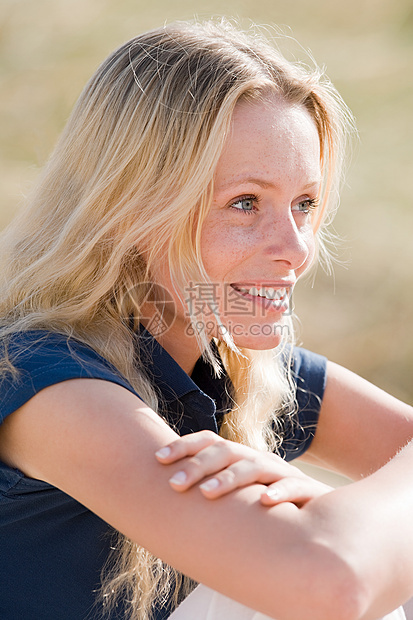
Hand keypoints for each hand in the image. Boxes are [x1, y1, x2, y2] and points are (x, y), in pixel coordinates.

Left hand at [155, 430, 332, 506]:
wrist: (322, 515)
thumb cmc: (268, 508)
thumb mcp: (239, 495)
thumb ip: (212, 489)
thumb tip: (167, 491)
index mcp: (240, 458)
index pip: (209, 441)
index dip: (184, 446)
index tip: (158, 458)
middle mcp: (258, 460)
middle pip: (226, 451)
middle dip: (198, 465)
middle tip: (174, 484)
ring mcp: (282, 473)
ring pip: (254, 467)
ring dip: (229, 478)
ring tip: (207, 493)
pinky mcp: (307, 491)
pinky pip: (293, 488)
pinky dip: (280, 493)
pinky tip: (264, 502)